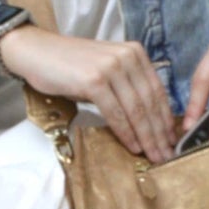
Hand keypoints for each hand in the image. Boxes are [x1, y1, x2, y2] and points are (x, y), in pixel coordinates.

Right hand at [3, 28, 176, 164]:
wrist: (36, 52)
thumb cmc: (70, 67)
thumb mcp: (106, 71)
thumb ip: (127, 88)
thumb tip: (149, 121)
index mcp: (135, 53)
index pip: (157, 91)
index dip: (166, 119)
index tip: (172, 140)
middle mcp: (127, 56)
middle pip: (150, 102)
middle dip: (160, 133)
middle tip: (166, 155)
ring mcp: (110, 67)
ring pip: (136, 109)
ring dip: (147, 137)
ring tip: (154, 156)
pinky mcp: (93, 80)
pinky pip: (116, 113)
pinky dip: (126, 132)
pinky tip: (133, 146)